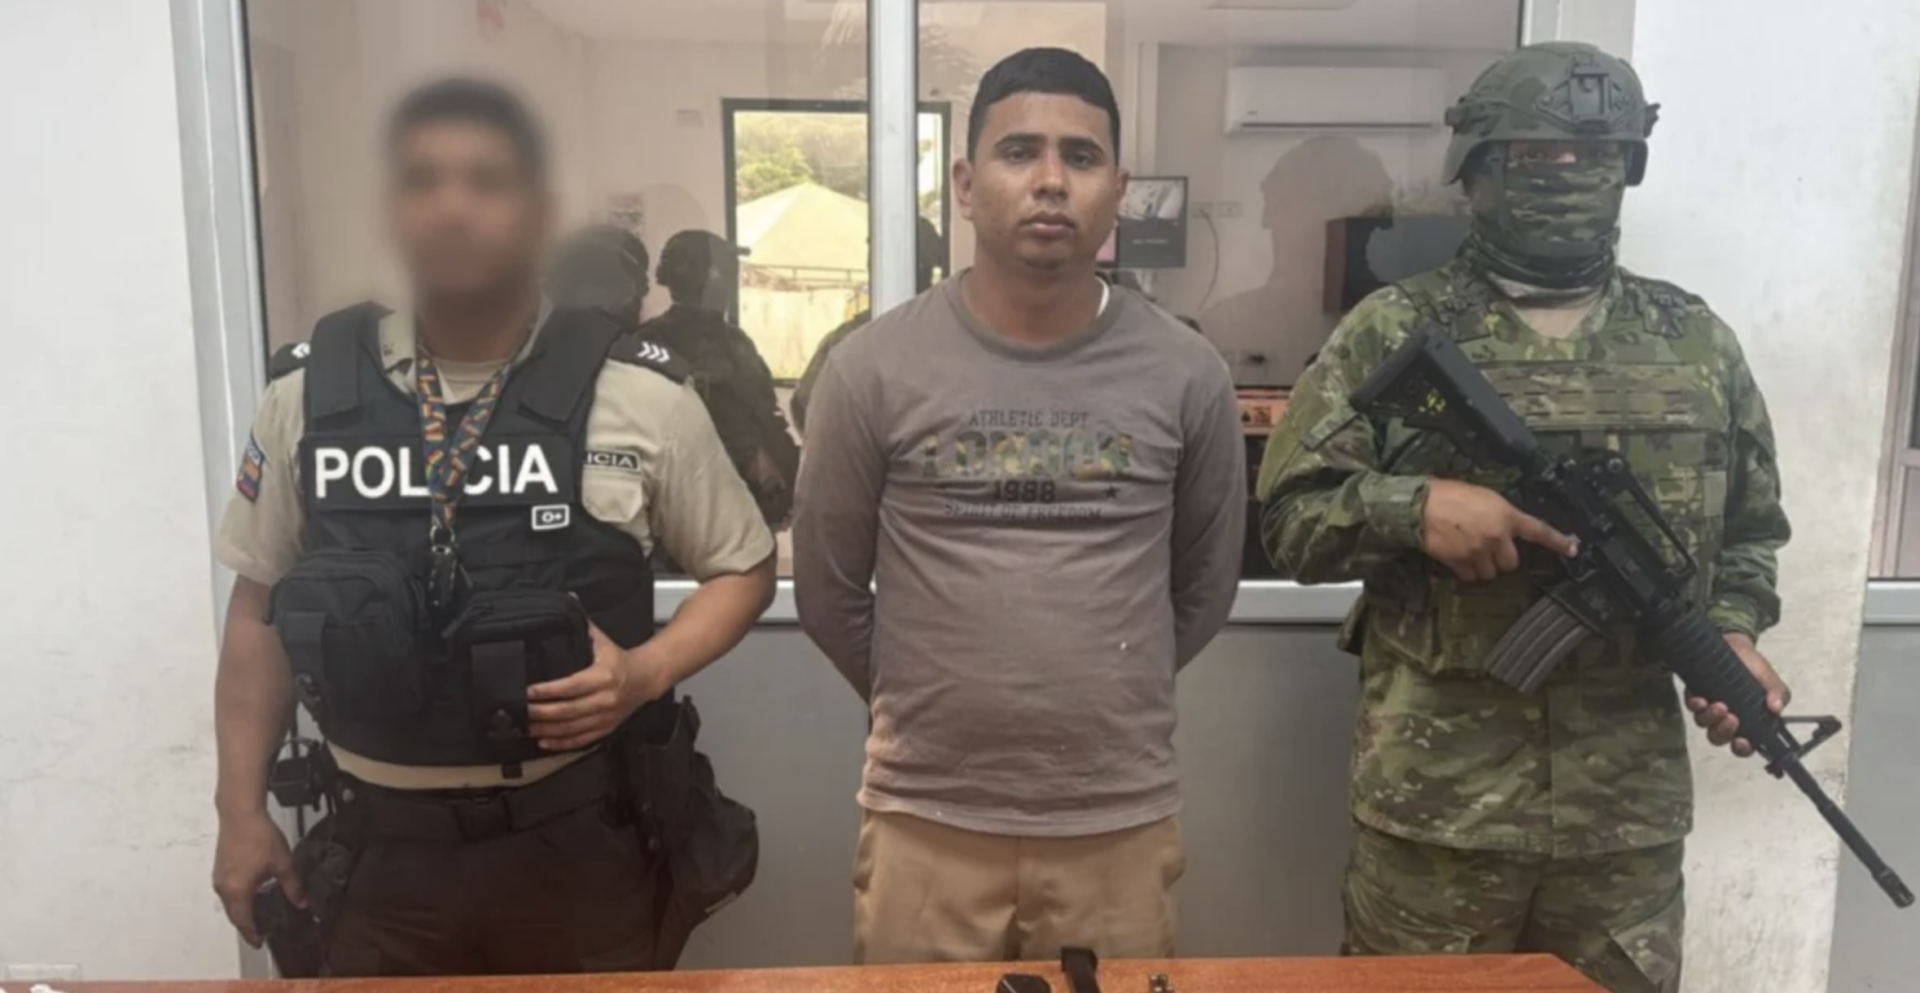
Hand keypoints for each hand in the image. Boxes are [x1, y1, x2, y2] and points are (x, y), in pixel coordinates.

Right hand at [212, 809, 302, 947]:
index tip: (259, 943)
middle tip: (259, 933)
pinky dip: (236, 899)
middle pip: (234, 914)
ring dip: (241, 912)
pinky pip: (226, 892)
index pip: (244, 920)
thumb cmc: (259, 836)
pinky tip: (249, 895)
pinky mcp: (219, 868)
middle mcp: (223, 887)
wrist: (240, 813)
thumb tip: (302, 903)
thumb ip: (292, 886)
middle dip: (246, 925)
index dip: (252, 933)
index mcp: (238, 890)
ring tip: (257, 916)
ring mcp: (218, 877)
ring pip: (229, 903)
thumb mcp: (282, 863)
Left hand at [527, 622, 665, 750]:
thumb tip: (569, 600)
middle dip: (540, 713)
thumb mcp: (602, 641)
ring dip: (547, 730)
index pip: (570, 686)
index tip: (528, 692)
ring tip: (526, 728)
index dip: (548, 691)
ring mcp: (605, 717)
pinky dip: (561, 743)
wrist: (647, 678)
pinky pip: (581, 739)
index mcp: (603, 677)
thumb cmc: (619, 659)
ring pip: (571, 728)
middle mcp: (605, 699)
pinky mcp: (606, 728)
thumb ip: (583, 625)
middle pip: (567, 711)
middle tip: (520, 712)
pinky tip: (544, 741)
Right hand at [1421, 479, 1577, 581]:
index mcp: (1505, 515)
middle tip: (1487, 547)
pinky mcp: (1460, 562)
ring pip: (1490, 573)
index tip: (1573, 549)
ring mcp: (1478, 551)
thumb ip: (1499, 513)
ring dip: (1483, 566)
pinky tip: (1458, 556)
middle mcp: (1496, 535)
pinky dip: (1466, 571)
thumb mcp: (1483, 496)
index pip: (1539, 530)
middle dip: (1500, 558)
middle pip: (1511, 563)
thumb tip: (1504, 526)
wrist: (1420, 505)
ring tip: (1469, 550)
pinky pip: (1470, 576)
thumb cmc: (1448, 494)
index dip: (1558, 541)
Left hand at [1687, 634, 1790, 757]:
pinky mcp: (1694, 694)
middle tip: (1732, 719)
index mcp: (1746, 722)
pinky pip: (1691, 706)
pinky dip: (1695, 705)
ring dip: (1711, 718)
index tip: (1743, 742)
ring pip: (1704, 724)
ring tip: (1720, 706)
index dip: (1741, 749)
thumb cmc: (1753, 667)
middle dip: (1724, 733)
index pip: (1742, 746)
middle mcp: (1724, 719)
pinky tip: (1701, 699)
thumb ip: (1778, 693)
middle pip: (1718, 738)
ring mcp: (1708, 708)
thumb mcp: (1769, 680)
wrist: (1736, 645)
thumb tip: (1777, 707)